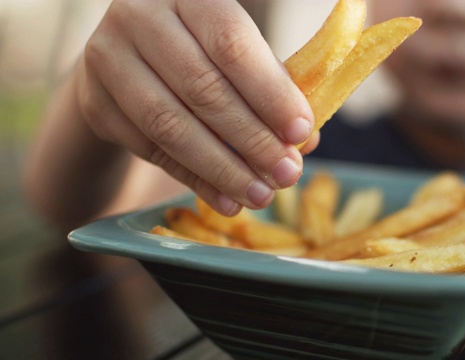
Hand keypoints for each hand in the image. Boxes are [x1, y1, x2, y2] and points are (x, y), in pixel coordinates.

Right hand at [76, 0, 315, 215]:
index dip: (270, 92)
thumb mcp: (235, 57)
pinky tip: (226, 199)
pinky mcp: (95, 103)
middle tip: (286, 174)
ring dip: (223, 168)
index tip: (301, 132)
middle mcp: (139, 16)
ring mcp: (108, 58)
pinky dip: (195, 179)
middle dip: (252, 139)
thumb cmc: (198, 54)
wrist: (126, 60)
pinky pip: (151, 150)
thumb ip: (270, 89)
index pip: (231, 43)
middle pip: (202, 88)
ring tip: (259, 196)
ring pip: (171, 125)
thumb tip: (306, 143)